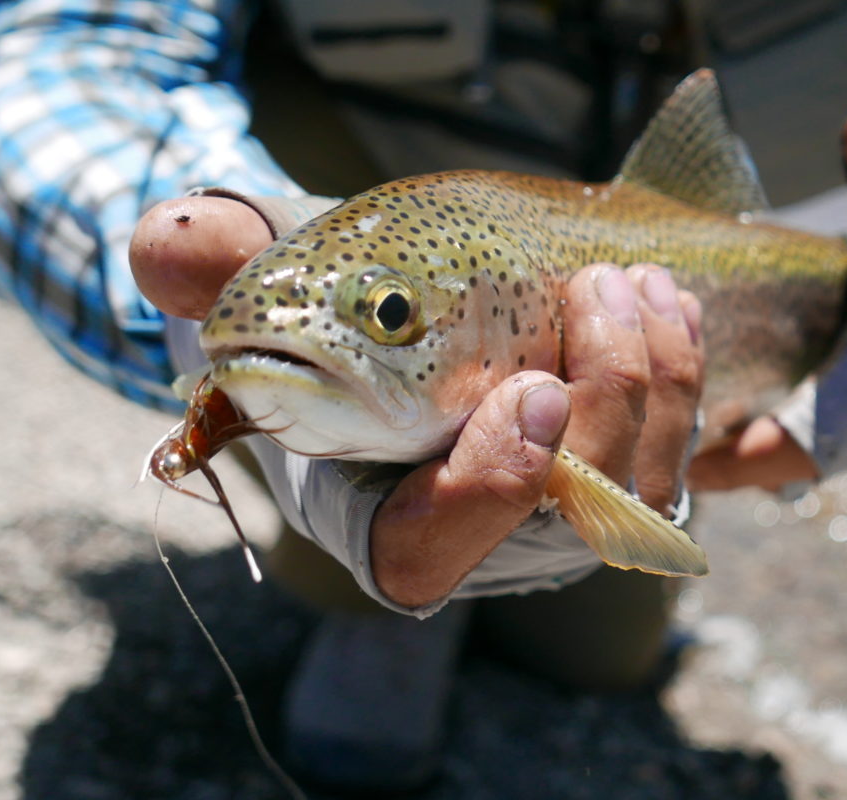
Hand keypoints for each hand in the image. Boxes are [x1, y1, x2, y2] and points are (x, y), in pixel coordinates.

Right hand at [130, 212, 703, 607]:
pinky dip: (681, 375)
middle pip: (573, 511)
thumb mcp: (268, 294)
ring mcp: (561, 524)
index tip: (532, 392)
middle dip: (608, 396)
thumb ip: (215, 273)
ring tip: (634, 281)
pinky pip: (675, 452)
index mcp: (384, 529)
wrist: (405, 341)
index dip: (494, 486)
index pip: (439, 546)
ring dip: (656, 375)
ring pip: (643, 479)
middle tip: (599, 289)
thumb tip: (165, 248)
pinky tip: (665, 302)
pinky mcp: (616, 486)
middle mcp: (483, 547)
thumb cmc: (332, 331)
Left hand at [686, 83, 846, 492]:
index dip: (747, 456)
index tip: (678, 453)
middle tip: (646, 435)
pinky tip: (730, 414)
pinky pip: (840, 451)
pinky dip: (788, 440)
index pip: (820, 434)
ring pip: (821, 462)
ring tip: (674, 423)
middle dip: (728, 456)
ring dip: (753, 451)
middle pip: (806, 461)